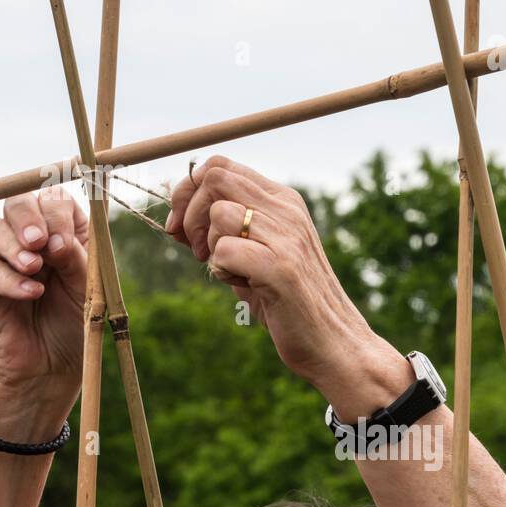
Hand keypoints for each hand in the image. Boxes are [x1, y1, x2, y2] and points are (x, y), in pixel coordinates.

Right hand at [0, 184, 88, 393]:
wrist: (52, 365)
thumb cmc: (74, 320)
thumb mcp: (87, 286)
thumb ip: (75, 258)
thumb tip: (54, 240)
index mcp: (60, 228)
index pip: (52, 198)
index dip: (56, 212)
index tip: (65, 241)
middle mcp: (28, 237)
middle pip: (17, 202)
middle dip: (28, 217)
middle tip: (40, 241)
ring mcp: (2, 257)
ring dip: (15, 246)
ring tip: (34, 268)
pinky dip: (9, 280)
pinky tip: (31, 293)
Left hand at [165, 155, 377, 388]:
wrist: (331, 342)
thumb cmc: (285, 300)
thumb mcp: (252, 255)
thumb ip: (221, 231)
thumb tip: (174, 218)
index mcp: (281, 200)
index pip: (219, 165)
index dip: (188, 191)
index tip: (179, 226)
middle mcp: (286, 210)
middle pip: (214, 179)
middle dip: (190, 214)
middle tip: (198, 251)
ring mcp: (287, 236)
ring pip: (219, 215)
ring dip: (211, 248)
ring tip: (232, 272)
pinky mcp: (282, 267)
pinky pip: (225, 251)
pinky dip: (221, 272)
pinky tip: (242, 286)